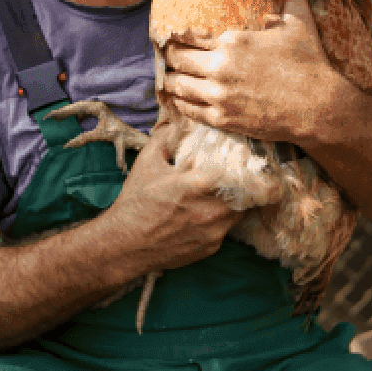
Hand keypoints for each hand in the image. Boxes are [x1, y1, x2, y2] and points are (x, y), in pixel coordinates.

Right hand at [102, 123, 241, 272]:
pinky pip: (227, 229)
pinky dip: (223, 220)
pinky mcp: (211, 247)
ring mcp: (212, 232)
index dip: (243, 163)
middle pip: (246, 193)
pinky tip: (211, 214)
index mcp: (195, 186)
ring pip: (240, 212)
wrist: (125, 245)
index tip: (244, 158)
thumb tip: (181, 122)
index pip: (236, 171)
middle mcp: (208, 210)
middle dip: (246, 183)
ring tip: (229, 192)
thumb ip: (166, 138)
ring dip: (237, 202)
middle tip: (245, 174)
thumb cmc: (135, 202)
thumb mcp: (147, 163)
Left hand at [159, 0, 342, 142]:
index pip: (188, 35)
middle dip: (171, 57)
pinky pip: (189, 110)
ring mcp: (219, 95)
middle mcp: (220, 66)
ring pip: (178, 86)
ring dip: (171, 81)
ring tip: (169, 79)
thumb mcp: (300, 24)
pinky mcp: (223, 119)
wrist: (320, 107)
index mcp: (232, 40)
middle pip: (177, 60)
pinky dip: (181, 104)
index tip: (170, 36)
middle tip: (168, 57)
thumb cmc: (310, 63)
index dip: (175, 35)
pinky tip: (180, 100)